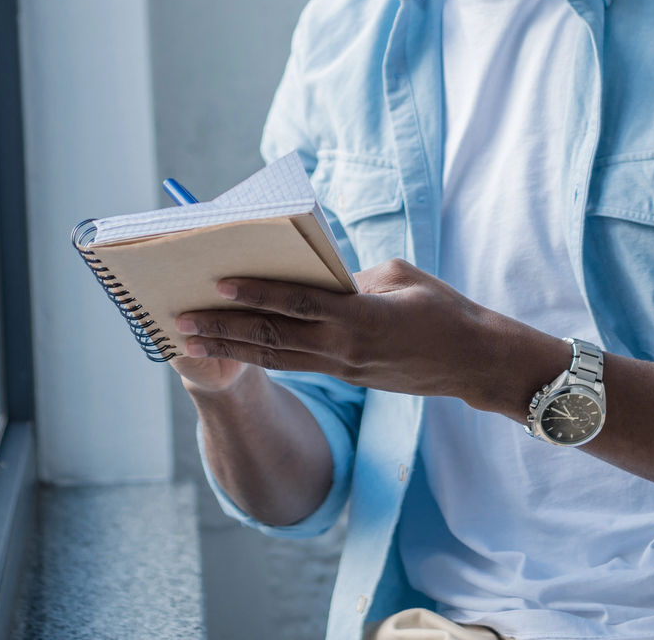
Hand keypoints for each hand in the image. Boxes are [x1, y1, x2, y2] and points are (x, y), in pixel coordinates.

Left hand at [174, 259, 570, 417]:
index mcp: (359, 318)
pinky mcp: (345, 377)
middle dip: (223, 328)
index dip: (255, 293)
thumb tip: (318, 279)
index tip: (218, 283)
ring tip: (190, 338)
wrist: (472, 363)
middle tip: (180, 318)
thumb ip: (352, 277)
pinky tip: (233, 348)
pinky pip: (293, 365)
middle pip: (272, 337)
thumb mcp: (399, 276)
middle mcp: (343, 349)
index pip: (296, 303)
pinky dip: (258, 355)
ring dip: (229, 347)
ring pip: (275, 358)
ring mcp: (342, 369)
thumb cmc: (442, 309)